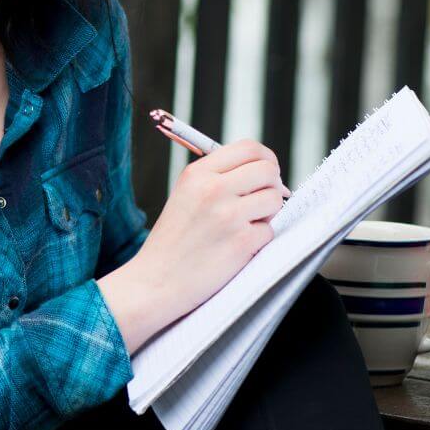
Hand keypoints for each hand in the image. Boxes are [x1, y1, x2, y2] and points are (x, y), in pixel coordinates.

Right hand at [97, 140, 288, 352]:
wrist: (156, 281)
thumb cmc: (173, 240)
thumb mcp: (185, 194)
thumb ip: (219, 177)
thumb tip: (266, 170)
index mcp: (198, 173)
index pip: (248, 148)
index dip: (265, 158)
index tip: (266, 171)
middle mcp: (213, 189)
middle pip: (268, 170)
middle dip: (272, 185)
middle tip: (262, 200)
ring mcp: (228, 216)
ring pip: (274, 200)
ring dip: (266, 214)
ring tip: (243, 226)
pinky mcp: (241, 243)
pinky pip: (269, 231)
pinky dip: (257, 241)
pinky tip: (234, 248)